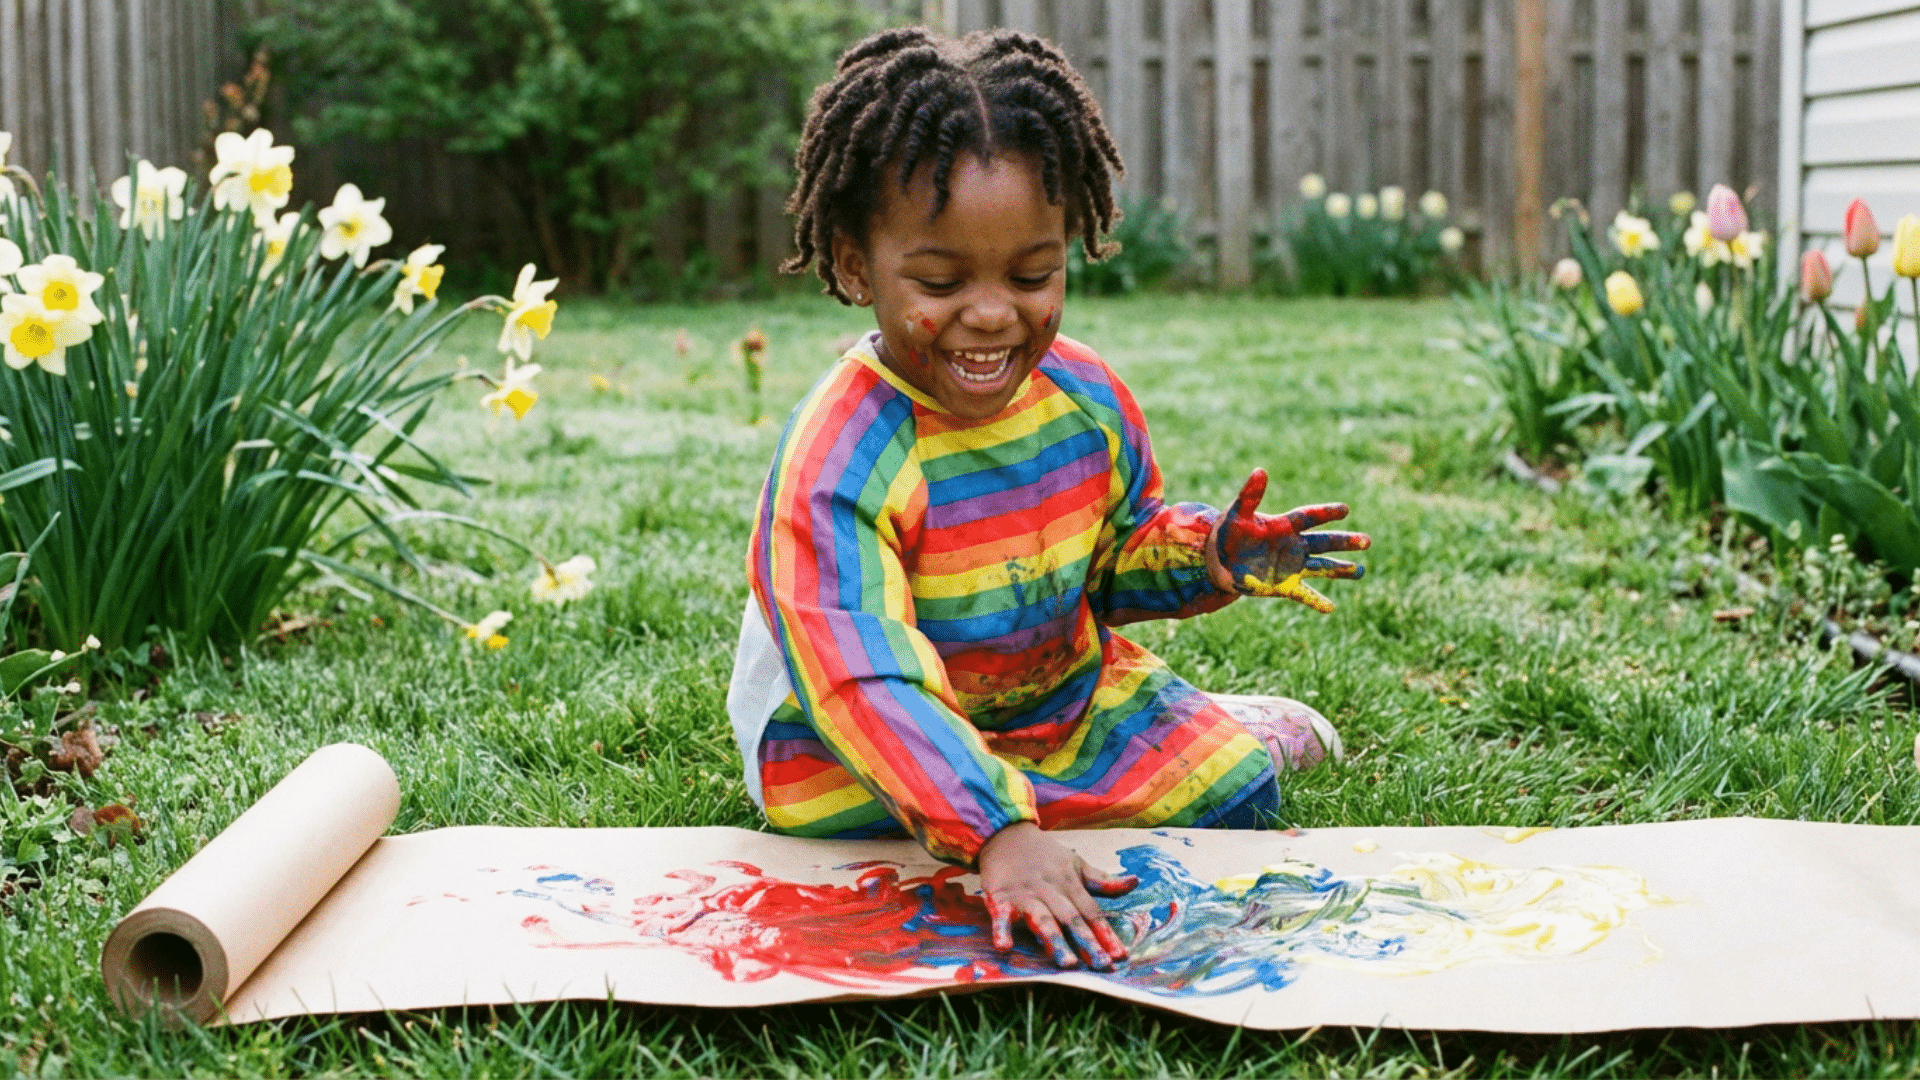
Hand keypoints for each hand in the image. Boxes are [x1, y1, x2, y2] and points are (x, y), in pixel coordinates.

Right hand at [977, 822, 1136, 969]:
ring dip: (1055, 941)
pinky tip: (1004, 948)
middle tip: (1102, 966)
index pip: (1092, 913)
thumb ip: (1102, 881)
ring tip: (1067, 963)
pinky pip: (1000, 916)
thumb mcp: (1075, 864)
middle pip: (1071, 920)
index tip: (1121, 957)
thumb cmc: (1043, 854)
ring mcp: (1025, 895)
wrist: (1005, 833)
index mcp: (1070, 885)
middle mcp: (1050, 891)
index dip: (1107, 935)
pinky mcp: (999, 897)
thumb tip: (1135, 883)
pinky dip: (1001, 931)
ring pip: (1043, 920)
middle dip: (1088, 943)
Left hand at [1206, 468, 1370, 611]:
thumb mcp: (1236, 513)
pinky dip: (1316, 601)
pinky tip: (1331, 608)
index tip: (1344, 509)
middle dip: (1344, 542)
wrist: (1219, 560)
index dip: (1325, 513)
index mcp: (1284, 525)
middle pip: (1323, 542)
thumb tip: (1260, 471)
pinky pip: (1303, 594)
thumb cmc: (1228, 532)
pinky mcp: (1284, 586)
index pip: (1309, 517)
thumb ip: (1250, 495)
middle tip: (1367, 541)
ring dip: (1340, 569)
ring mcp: (1291, 566)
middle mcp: (1294, 545)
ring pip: (1321, 566)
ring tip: (1361, 571)